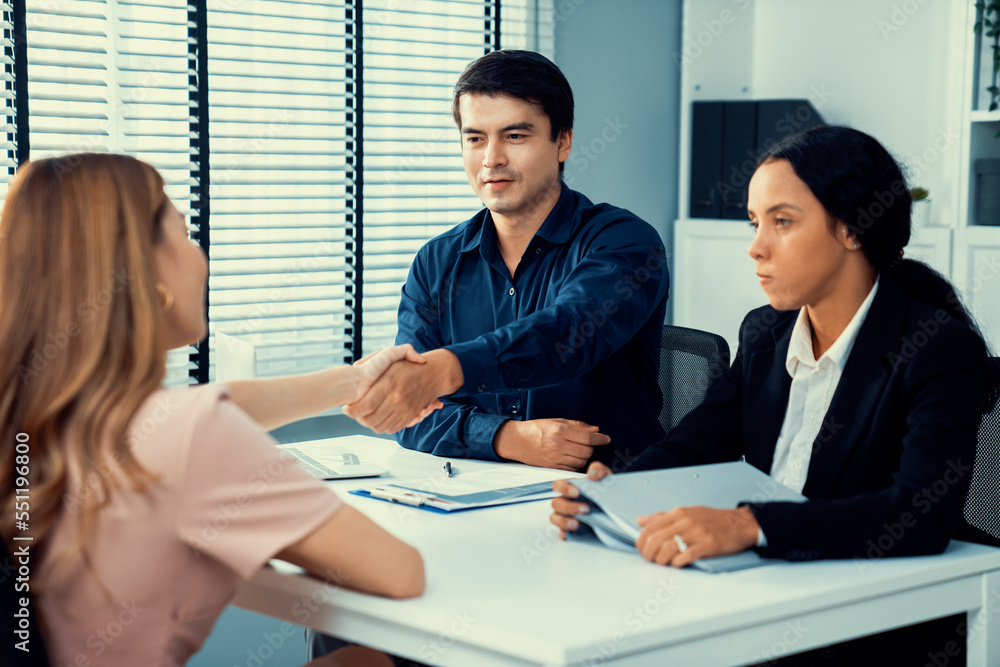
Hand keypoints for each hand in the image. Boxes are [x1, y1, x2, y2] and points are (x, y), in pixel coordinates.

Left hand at [344, 349, 461, 432]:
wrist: (433, 373)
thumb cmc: (408, 366)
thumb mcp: (392, 355)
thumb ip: (375, 358)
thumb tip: (357, 369)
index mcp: (388, 383)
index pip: (364, 406)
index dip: (352, 410)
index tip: (347, 408)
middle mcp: (396, 398)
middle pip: (369, 420)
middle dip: (359, 419)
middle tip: (355, 412)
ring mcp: (404, 409)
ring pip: (379, 426)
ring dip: (370, 423)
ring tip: (365, 415)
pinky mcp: (409, 416)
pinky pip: (391, 428)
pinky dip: (383, 426)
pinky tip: (379, 418)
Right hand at [494, 419, 610, 470]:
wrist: (517, 441)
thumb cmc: (536, 429)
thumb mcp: (556, 421)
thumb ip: (576, 425)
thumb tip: (595, 429)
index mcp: (560, 430)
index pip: (587, 436)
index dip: (600, 438)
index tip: (606, 439)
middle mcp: (559, 445)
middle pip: (586, 451)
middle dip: (591, 448)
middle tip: (588, 444)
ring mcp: (555, 458)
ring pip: (581, 461)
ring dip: (584, 457)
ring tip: (578, 451)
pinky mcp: (552, 467)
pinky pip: (572, 469)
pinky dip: (576, 465)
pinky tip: (572, 458)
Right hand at [549, 461, 612, 538]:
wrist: (613, 506)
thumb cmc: (604, 490)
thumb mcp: (605, 477)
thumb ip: (598, 470)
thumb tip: (593, 474)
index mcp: (569, 488)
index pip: (558, 486)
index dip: (563, 489)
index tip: (576, 492)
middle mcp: (565, 501)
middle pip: (556, 503)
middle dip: (569, 507)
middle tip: (585, 509)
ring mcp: (566, 515)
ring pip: (555, 518)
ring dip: (563, 521)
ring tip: (577, 523)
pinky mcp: (571, 529)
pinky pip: (562, 532)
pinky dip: (564, 534)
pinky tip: (571, 534)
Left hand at [634, 506, 758, 567]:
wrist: (740, 523)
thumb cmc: (712, 519)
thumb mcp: (685, 512)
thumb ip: (661, 517)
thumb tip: (640, 520)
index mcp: (678, 513)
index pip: (649, 528)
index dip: (641, 542)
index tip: (642, 550)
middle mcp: (686, 521)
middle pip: (656, 539)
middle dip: (648, 553)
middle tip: (651, 560)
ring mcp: (698, 533)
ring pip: (668, 548)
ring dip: (661, 560)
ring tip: (663, 563)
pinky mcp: (709, 544)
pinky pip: (687, 555)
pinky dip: (677, 562)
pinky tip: (677, 564)